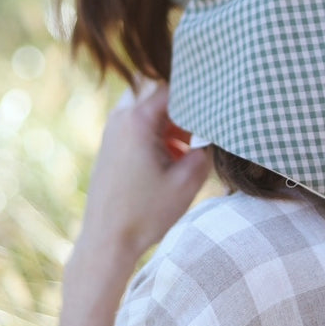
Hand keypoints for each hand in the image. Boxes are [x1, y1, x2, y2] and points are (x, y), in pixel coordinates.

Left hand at [41, 83, 211, 325]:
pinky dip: (156, 131)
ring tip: (186, 146)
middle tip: (200, 125)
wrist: (106, 240)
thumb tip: (216, 131)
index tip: (217, 101)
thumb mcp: (188, 181)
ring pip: (148, 107)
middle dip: (182, 104)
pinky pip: (137, 123)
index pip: (174, 85)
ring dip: (169, 119)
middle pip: (158, 91)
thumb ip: (206, 149)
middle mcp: (121, 117)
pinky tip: (170, 158)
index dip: (198, 92)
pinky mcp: (110, 144)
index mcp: (138, 119)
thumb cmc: (145, 213)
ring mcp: (112, 130)